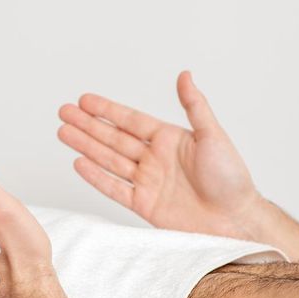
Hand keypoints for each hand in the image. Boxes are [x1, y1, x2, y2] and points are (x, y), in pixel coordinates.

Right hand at [58, 71, 264, 239]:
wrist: (235, 221)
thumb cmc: (232, 179)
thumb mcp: (214, 136)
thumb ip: (194, 106)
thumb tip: (185, 76)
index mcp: (169, 139)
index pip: (130, 120)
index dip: (107, 110)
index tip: (85, 100)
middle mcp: (155, 158)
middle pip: (113, 138)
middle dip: (87, 125)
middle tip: (64, 112)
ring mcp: (147, 182)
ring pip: (109, 160)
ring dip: (86, 146)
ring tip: (63, 132)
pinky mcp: (144, 204)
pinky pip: (114, 188)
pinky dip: (96, 177)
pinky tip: (79, 163)